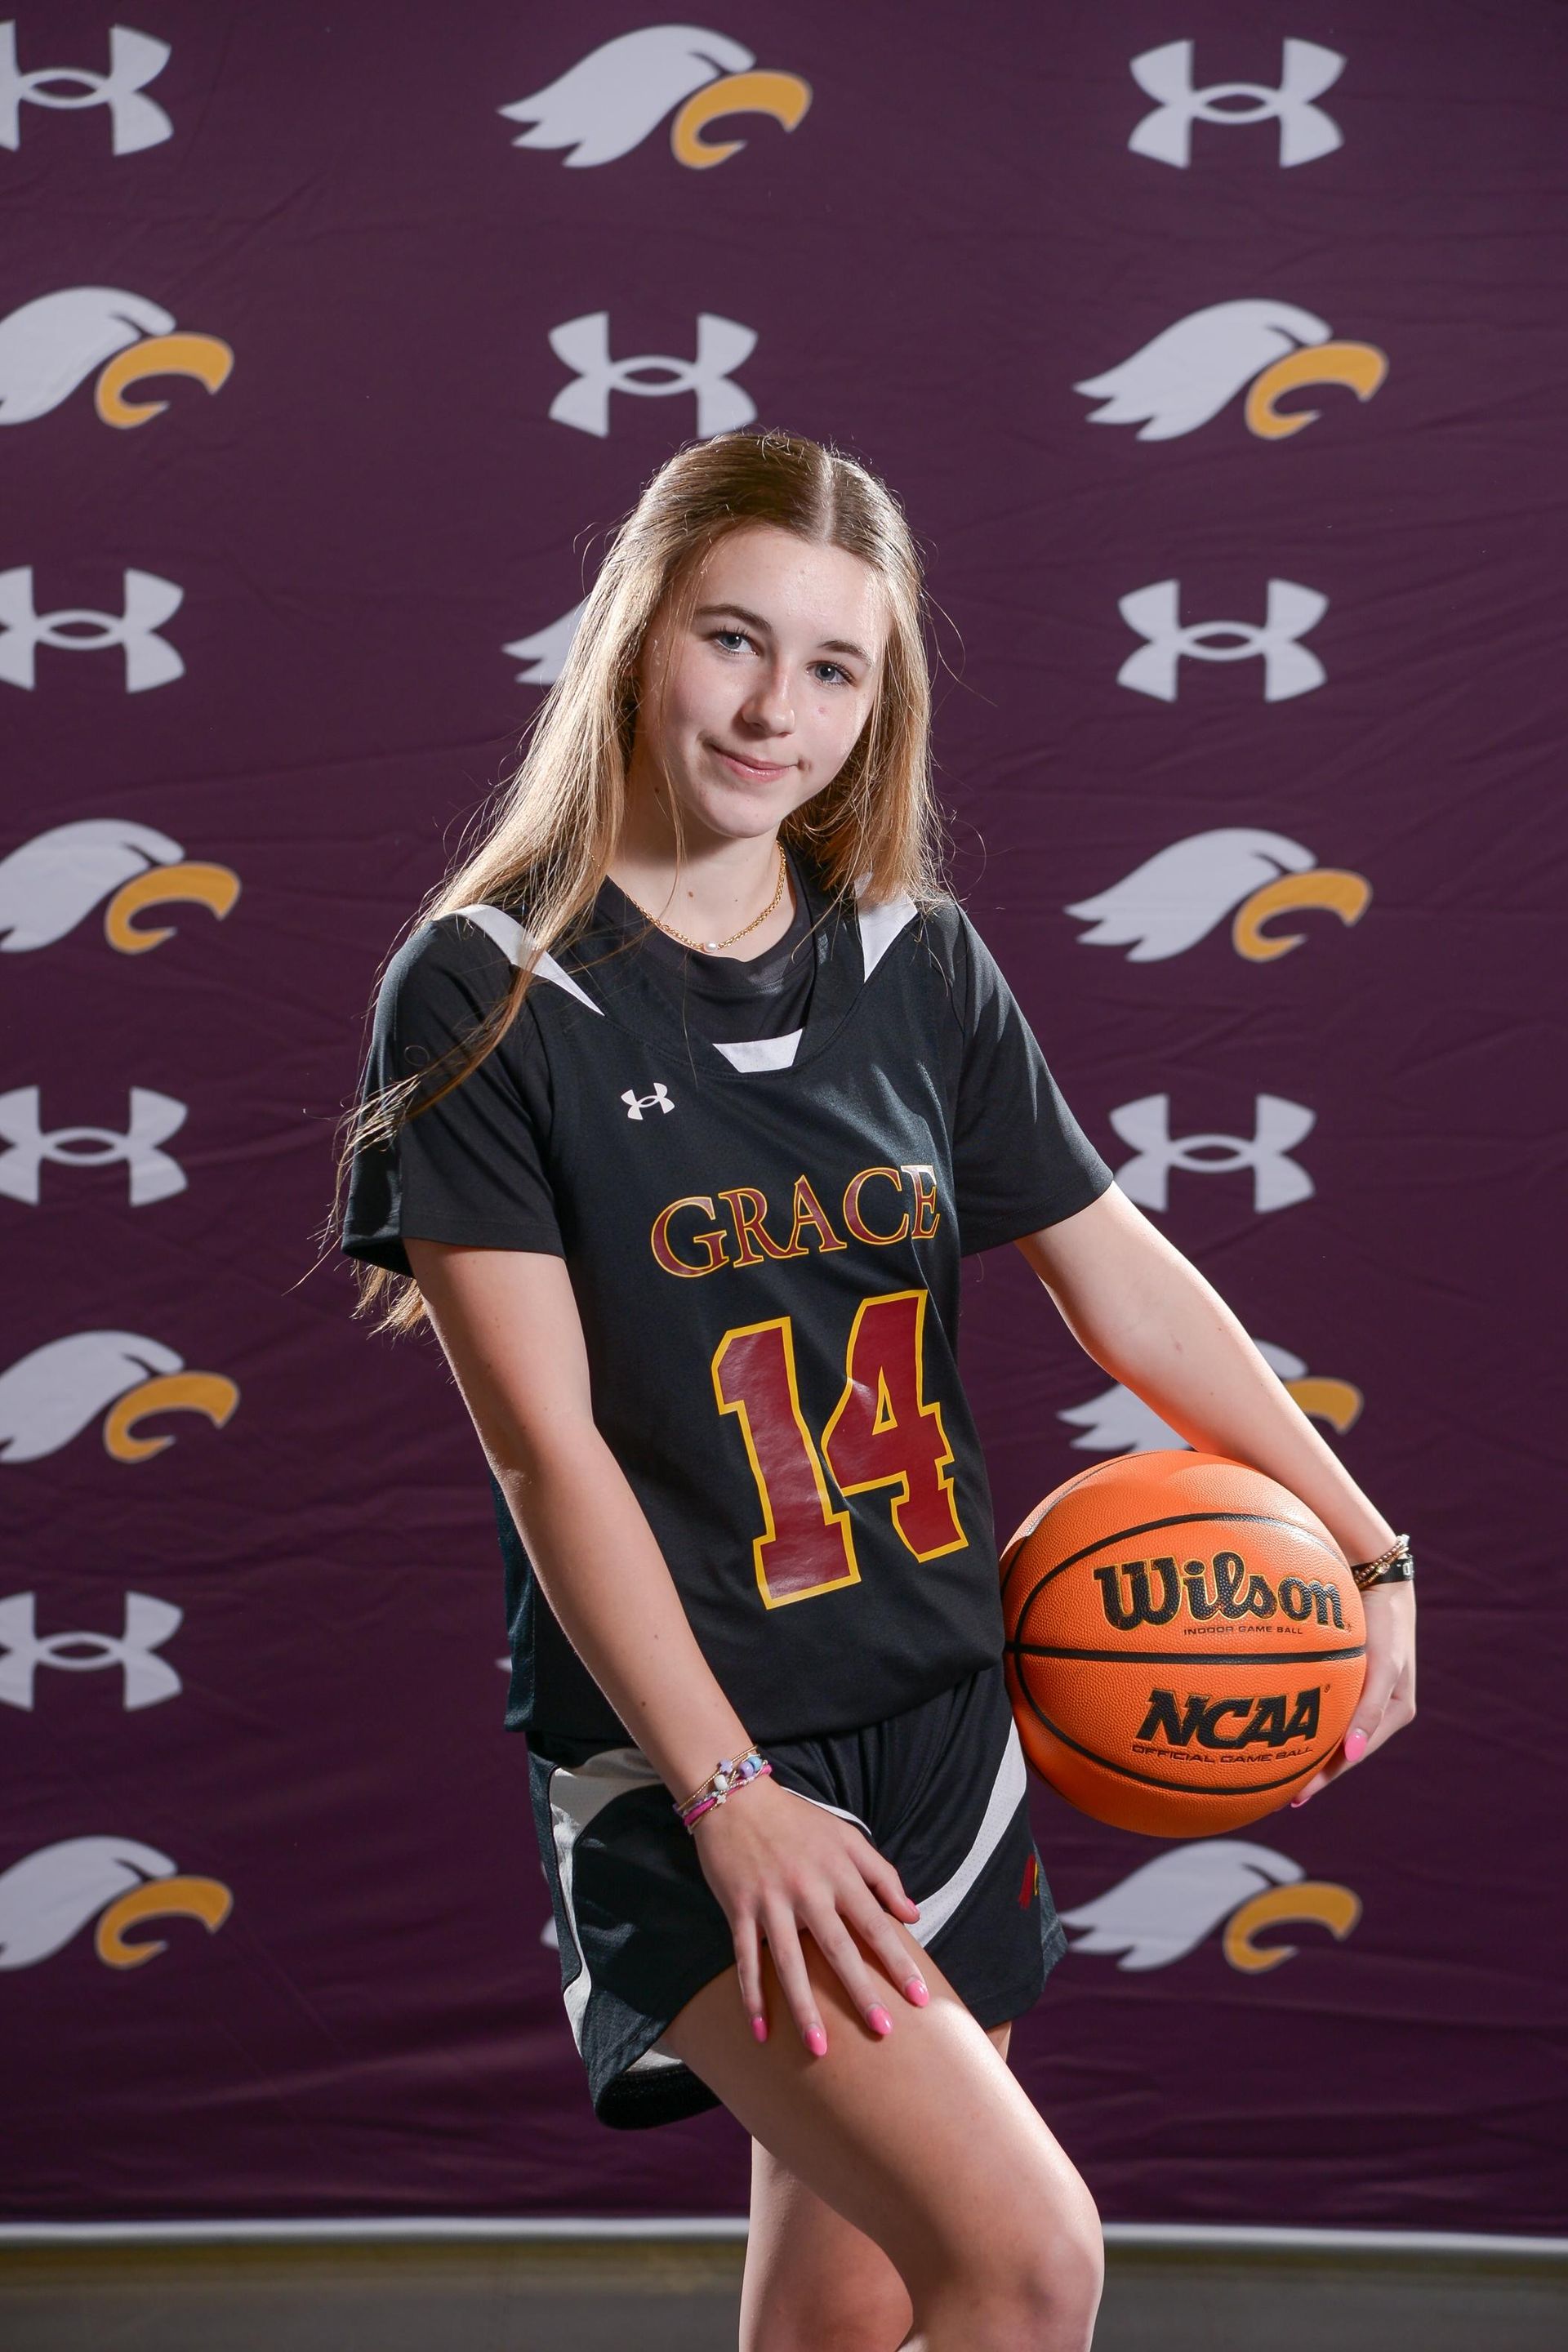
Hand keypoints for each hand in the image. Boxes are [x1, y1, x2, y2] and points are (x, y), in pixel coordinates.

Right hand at [688, 1774, 928, 2053]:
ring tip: (820, 2048)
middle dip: (861, 1993)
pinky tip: (761, 2031)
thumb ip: (882, 1874)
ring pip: (790, 1964)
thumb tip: (912, 1915)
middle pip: (839, 1950)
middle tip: (883, 2032)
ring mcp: (771, 1902)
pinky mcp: (739, 1909)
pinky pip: (746, 1959)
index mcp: (839, 1874)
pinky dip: (752, 1995)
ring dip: (804, 2008)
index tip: (920, 1998)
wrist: (738, 1799)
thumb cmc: (798, 1821)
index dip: (899, 1963)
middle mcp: (808, 1890)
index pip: (876, 1925)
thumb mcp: (847, 1837)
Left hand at [1292, 1580, 1415, 1805]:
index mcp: (1393, 1714)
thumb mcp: (1383, 1669)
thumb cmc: (1385, 1627)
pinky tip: (1281, 1729)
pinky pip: (1326, 1708)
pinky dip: (1307, 1722)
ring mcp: (1363, 1693)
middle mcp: (1378, 1710)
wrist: (1378, 1581)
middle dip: (1312, 1774)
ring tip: (1275, 1773)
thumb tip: (1352, 1755)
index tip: (1295, 1798)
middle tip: (1277, 1796)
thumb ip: (1370, 1710)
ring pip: (1330, 1732)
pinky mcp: (1350, 1677)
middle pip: (1339, 1751)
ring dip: (1308, 1752)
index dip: (1325, 1779)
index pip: (1352, 1757)